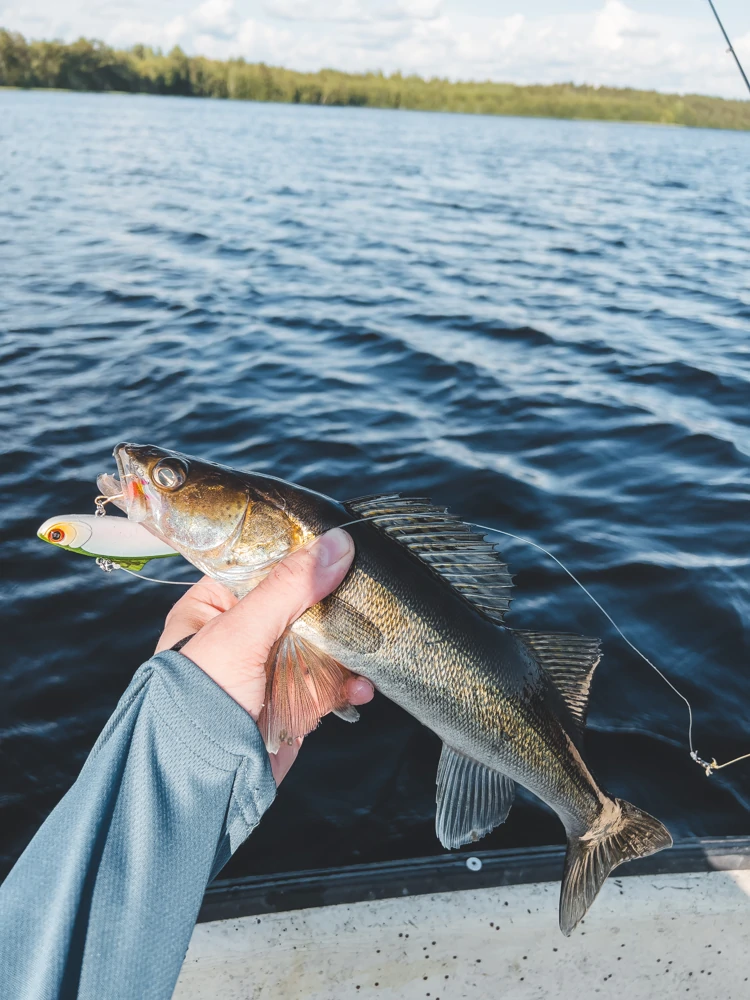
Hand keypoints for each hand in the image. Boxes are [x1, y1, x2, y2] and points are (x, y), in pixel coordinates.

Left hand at [154, 528, 373, 783]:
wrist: (198, 784)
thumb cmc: (195, 702)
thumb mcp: (239, 634)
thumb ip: (287, 588)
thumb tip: (335, 544)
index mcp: (214, 606)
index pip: (262, 564)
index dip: (300, 553)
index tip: (339, 540)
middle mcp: (243, 634)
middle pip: (301, 602)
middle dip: (334, 603)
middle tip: (364, 592)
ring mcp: (270, 669)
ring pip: (323, 642)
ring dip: (350, 647)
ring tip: (369, 647)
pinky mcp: (293, 702)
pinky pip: (331, 683)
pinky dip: (350, 684)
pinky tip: (361, 688)